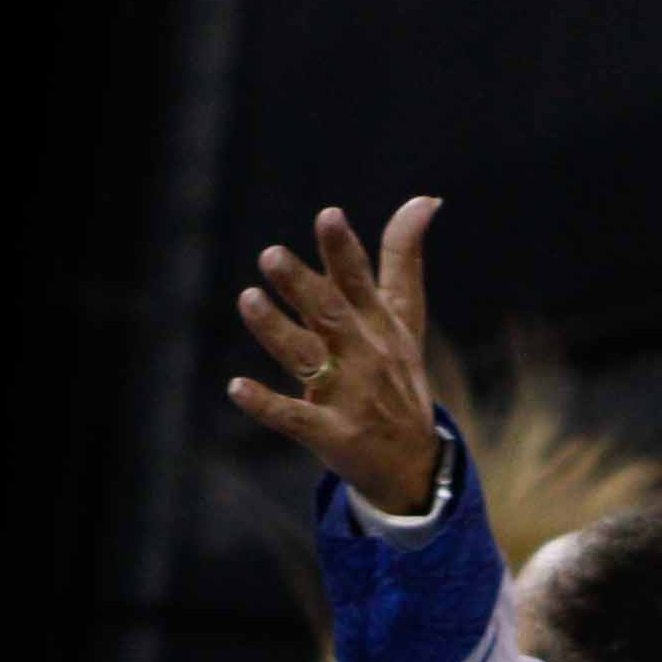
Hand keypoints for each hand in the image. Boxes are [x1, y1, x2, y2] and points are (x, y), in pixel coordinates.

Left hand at [224, 200, 447, 514]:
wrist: (413, 462)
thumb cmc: (399, 376)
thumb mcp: (405, 317)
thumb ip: (403, 257)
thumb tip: (425, 198)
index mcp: (379, 324)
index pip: (360, 281)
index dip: (343, 250)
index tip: (328, 216)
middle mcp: (363, 355)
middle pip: (330, 314)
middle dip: (302, 285)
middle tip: (270, 254)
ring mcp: (347, 396)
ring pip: (306, 358)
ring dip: (276, 330)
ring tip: (247, 299)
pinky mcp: (330, 434)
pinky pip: (293, 418)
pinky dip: (266, 404)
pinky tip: (235, 387)